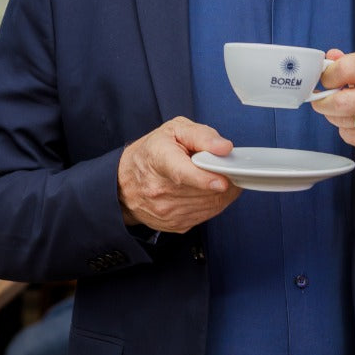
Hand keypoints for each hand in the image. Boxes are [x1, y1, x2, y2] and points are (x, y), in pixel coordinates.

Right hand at [117, 117, 239, 232]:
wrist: (125, 184)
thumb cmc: (152, 153)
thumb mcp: (174, 130)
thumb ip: (201, 135)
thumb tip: (225, 148)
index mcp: (158, 159)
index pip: (181, 173)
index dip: (204, 178)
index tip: (223, 181)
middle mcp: (159, 189)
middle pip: (203, 191)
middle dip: (225, 179)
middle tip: (229, 167)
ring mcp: (167, 211)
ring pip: (210, 205)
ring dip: (223, 192)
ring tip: (219, 176)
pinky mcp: (175, 224)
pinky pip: (207, 215)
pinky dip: (214, 202)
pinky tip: (209, 190)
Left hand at [311, 49, 354, 163]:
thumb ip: (353, 62)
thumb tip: (330, 59)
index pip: (346, 69)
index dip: (329, 75)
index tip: (326, 79)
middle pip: (340, 102)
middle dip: (323, 101)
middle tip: (322, 99)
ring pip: (341, 121)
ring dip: (336, 115)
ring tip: (348, 109)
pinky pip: (349, 137)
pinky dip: (348, 130)